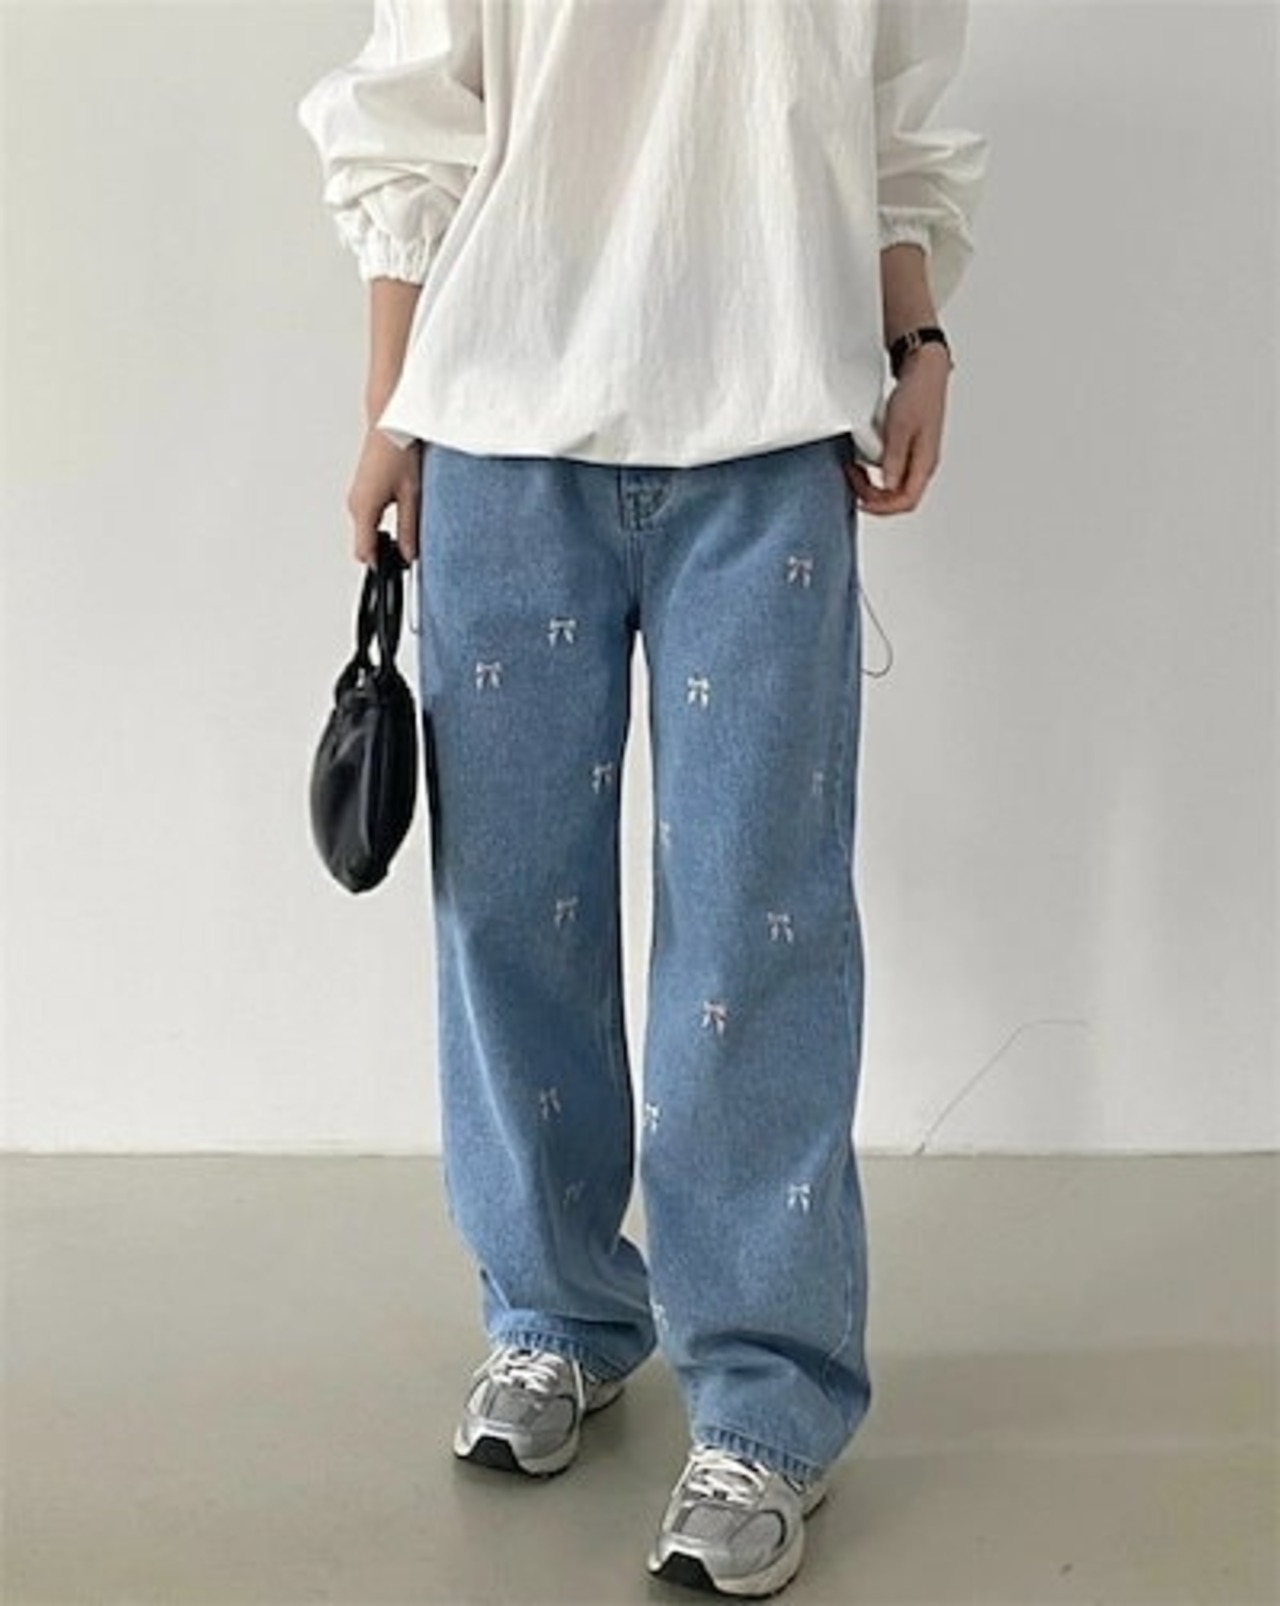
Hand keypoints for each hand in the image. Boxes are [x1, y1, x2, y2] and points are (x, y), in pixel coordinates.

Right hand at [346, 425, 423, 565]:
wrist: (390, 422)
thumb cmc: (399, 450)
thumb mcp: (412, 495)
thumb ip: (409, 529)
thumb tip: (410, 554)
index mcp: (364, 507)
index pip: (365, 552)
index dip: (381, 565)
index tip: (396, 571)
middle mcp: (355, 503)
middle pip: (365, 543)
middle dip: (384, 551)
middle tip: (408, 551)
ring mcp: (356, 496)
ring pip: (367, 529)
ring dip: (383, 534)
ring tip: (407, 528)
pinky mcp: (361, 489)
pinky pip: (367, 515)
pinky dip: (380, 521)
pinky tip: (400, 511)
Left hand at [845, 345, 950, 515]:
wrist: (924, 371)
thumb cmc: (917, 394)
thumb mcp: (899, 427)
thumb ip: (894, 458)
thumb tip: (888, 485)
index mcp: (925, 463)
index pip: (906, 501)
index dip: (882, 507)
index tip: (860, 499)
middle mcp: (923, 464)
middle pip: (899, 498)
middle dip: (874, 497)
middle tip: (852, 481)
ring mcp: (916, 457)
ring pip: (894, 486)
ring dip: (872, 485)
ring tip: (854, 471)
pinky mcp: (909, 449)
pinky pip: (892, 471)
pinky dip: (875, 472)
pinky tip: (863, 461)